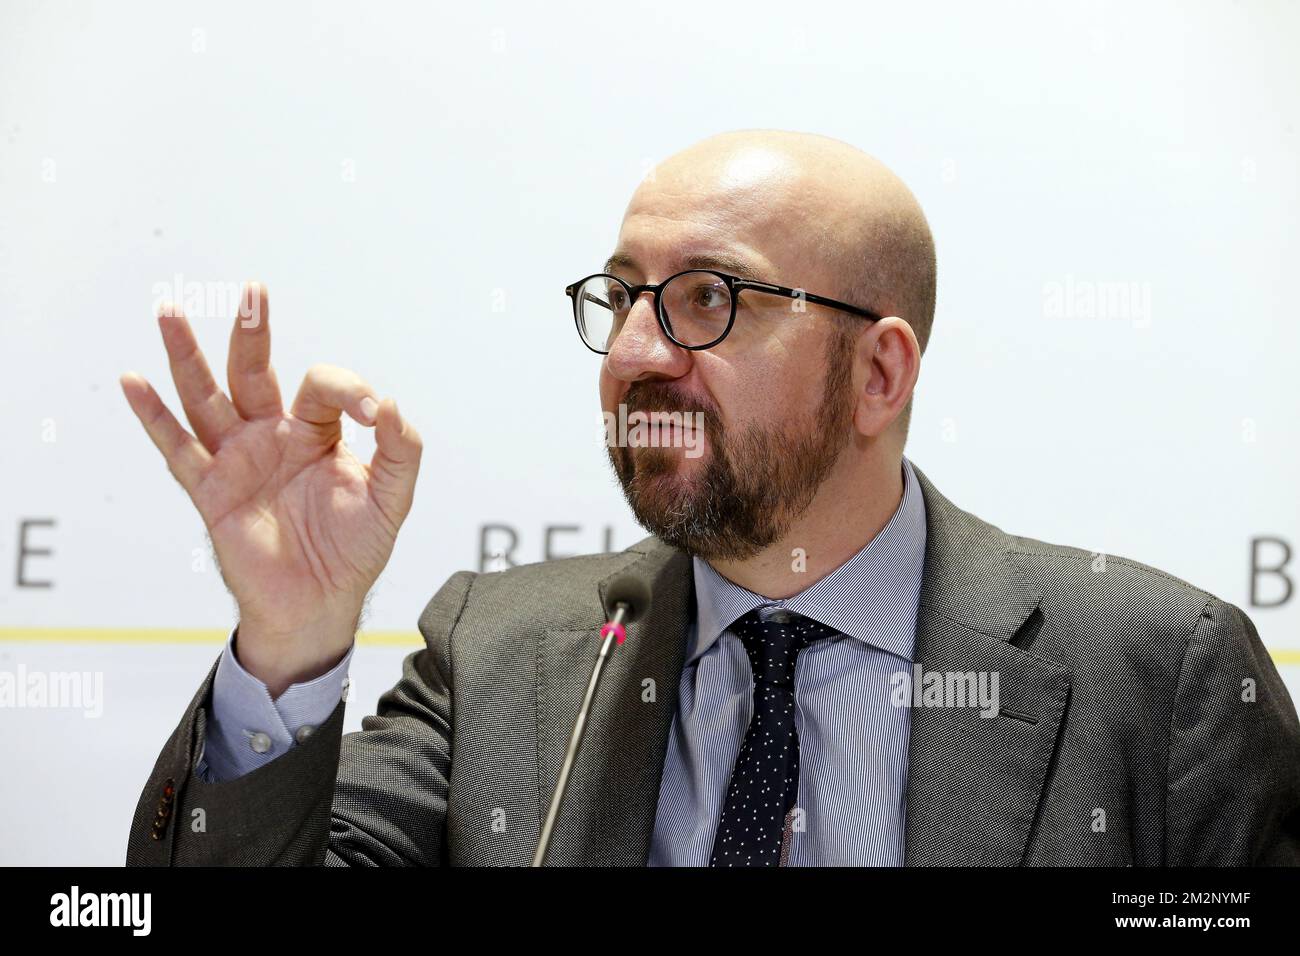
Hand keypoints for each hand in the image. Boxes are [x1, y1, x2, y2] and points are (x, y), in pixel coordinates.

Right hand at [120, 283, 422, 695]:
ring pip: (207, 398)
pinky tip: (134, 381)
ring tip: (169, 313)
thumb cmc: (354, 550)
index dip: (349, 389)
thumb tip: (389, 404)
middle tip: (252, 291)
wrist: (320, 604)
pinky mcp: (212, 491)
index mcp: (316, 433)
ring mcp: (238, 460)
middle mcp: (272, 436)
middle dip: (250, 332)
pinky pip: (178, 449)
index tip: (373, 412)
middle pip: (253, 372)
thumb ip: (399, 449)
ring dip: (188, 357)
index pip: (323, 387)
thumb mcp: (391, 497)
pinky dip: (153, 417)